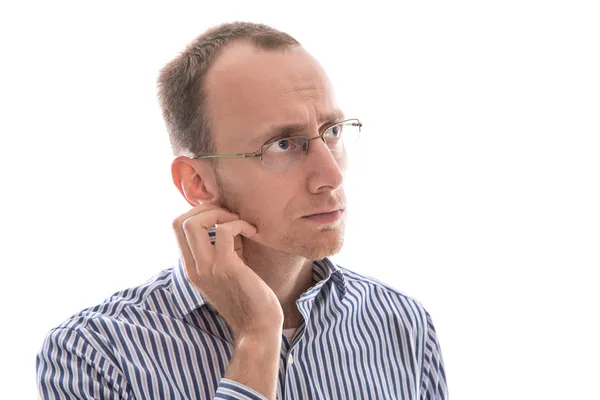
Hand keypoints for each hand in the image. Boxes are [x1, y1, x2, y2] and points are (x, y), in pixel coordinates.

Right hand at [173, 203, 283, 340]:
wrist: (258, 327)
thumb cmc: (248, 297)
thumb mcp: (226, 271)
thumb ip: (220, 249)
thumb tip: (225, 222)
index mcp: (192, 268)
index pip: (176, 229)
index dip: (197, 213)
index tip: (221, 217)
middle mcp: (194, 268)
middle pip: (179, 222)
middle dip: (205, 208)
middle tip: (230, 216)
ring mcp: (207, 268)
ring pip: (194, 223)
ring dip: (221, 214)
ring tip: (241, 223)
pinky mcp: (226, 268)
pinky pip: (224, 231)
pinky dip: (239, 224)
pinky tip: (253, 231)